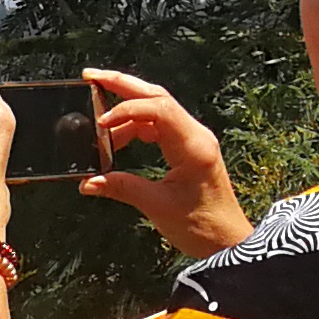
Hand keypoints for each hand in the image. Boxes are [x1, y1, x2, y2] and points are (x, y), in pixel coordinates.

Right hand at [79, 68, 252, 255]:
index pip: (158, 109)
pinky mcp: (187, 148)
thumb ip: (122, 188)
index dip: (125, 110)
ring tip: (96, 119)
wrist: (229, 241)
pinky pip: (157, 126)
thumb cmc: (202, 227)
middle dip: (122, 85)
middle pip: (157, 97)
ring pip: (155, 109)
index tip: (99, 125)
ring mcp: (192, 139)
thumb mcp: (157, 207)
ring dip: (125, 109)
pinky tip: (113, 139)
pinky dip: (133, 127)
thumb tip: (88, 182)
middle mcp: (195, 135)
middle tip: (90, 78)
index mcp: (193, 146)